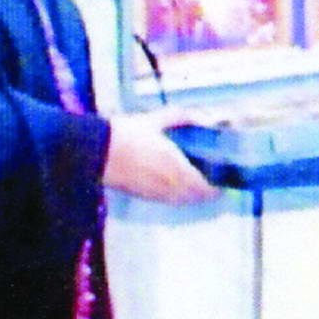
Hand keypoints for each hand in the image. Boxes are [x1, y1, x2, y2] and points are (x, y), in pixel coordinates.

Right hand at [103, 115, 217, 204]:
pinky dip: (176, 197)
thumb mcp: (155, 120)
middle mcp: (168, 184)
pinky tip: (174, 187)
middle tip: (213, 183)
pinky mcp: (142, 196)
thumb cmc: (125, 133)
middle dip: (206, 192)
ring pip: (181, 201)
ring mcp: (154, 193)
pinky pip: (166, 201)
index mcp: (175, 165)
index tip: (223, 182)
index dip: (216, 188)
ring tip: (196, 186)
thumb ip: (182, 117)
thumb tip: (206, 118)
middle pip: (195, 197)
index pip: (205, 187)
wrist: (95, 151)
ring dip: (191, 196)